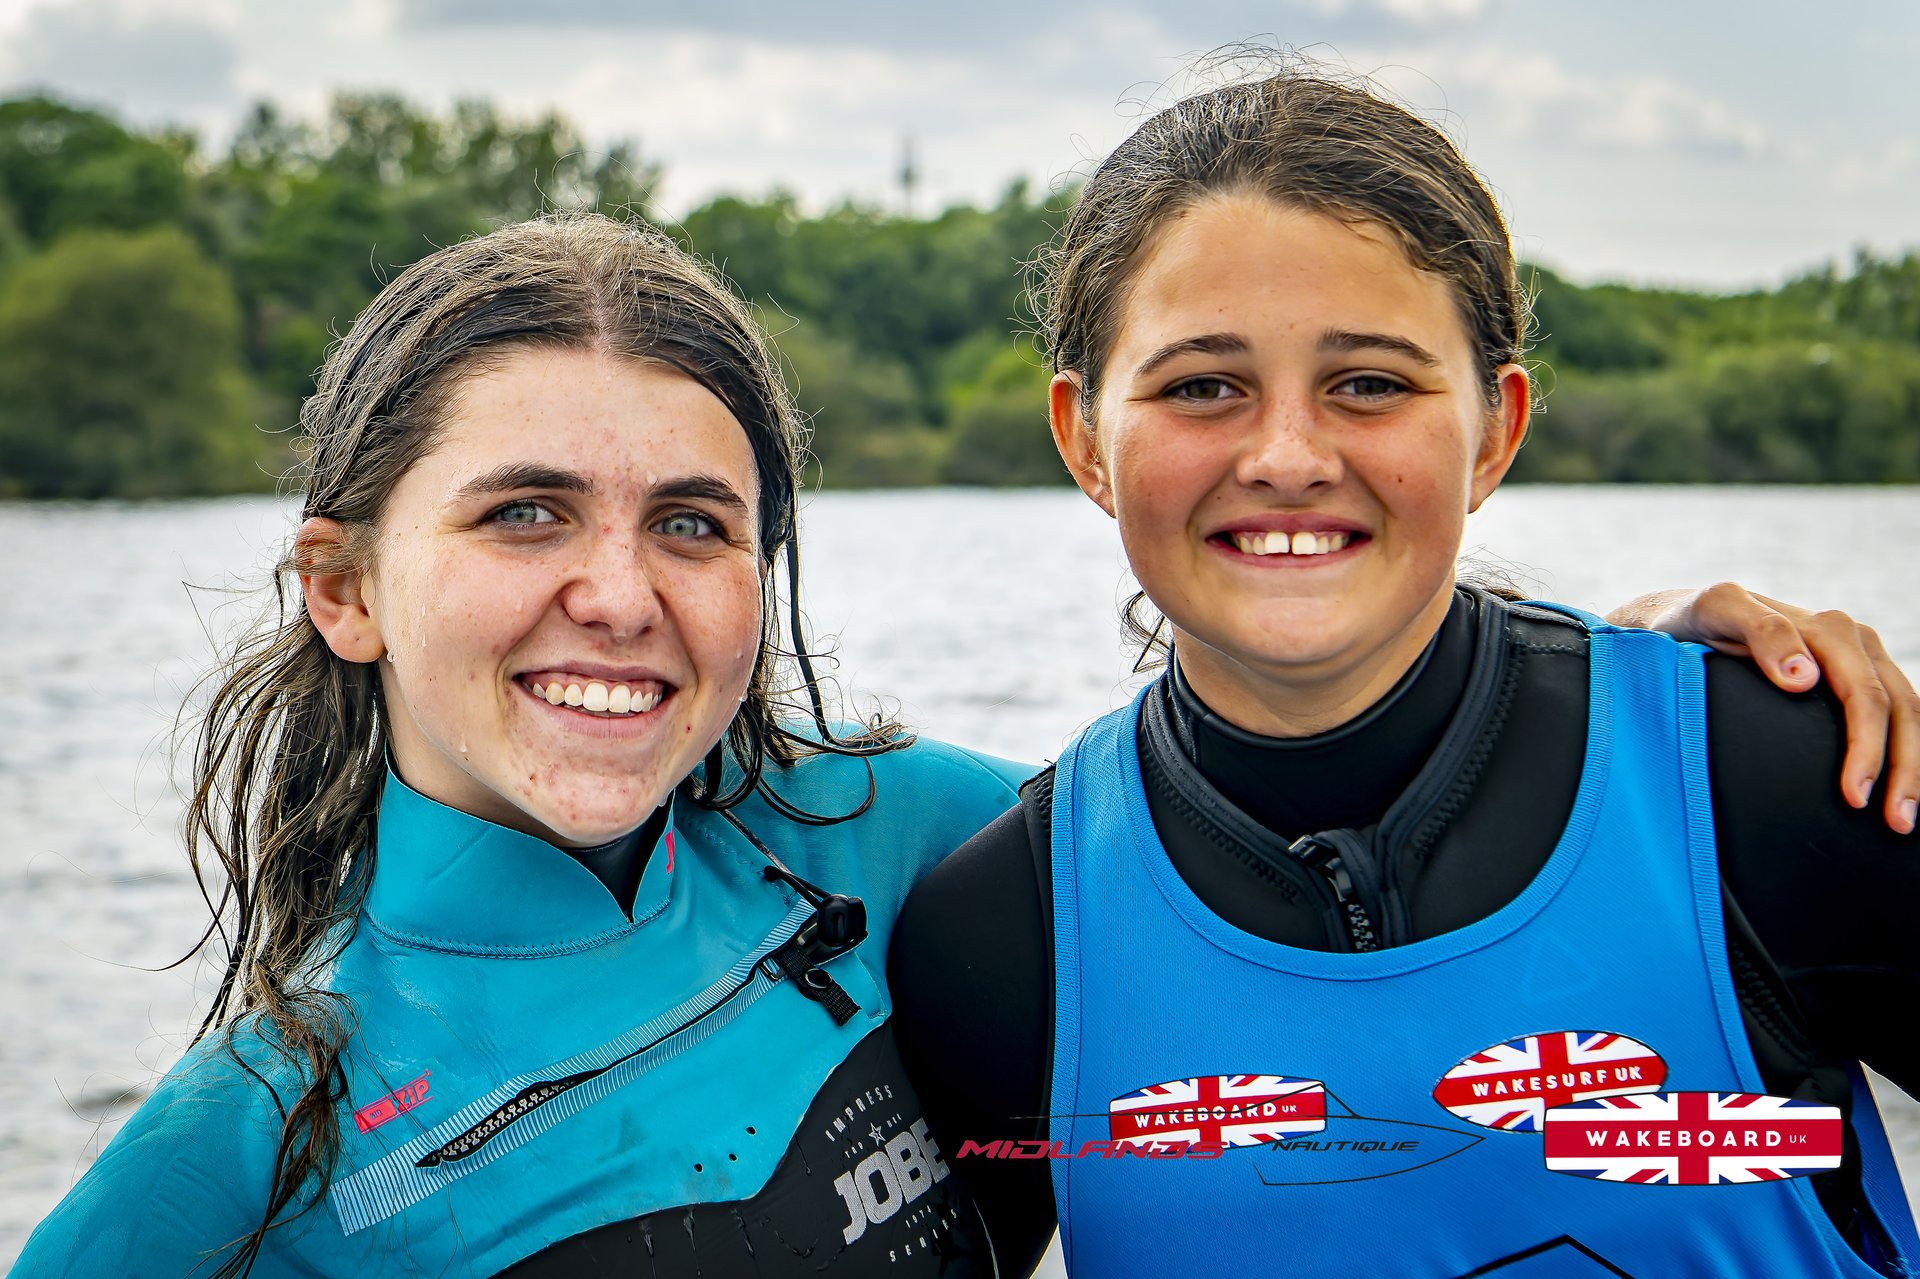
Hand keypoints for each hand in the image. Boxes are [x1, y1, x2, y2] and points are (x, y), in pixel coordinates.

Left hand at [1608, 584, 1918, 833]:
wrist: (1685, 616)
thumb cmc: (1697, 618)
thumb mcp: (1718, 610)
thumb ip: (1761, 632)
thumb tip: (1803, 678)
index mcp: (1831, 630)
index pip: (1865, 697)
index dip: (1867, 748)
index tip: (1855, 795)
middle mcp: (1855, 643)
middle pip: (1899, 710)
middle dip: (1905, 771)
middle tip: (1896, 823)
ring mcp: (1860, 662)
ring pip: (1908, 717)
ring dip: (1913, 770)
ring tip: (1903, 821)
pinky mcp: (1854, 680)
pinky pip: (1894, 717)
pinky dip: (1904, 754)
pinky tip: (1898, 790)